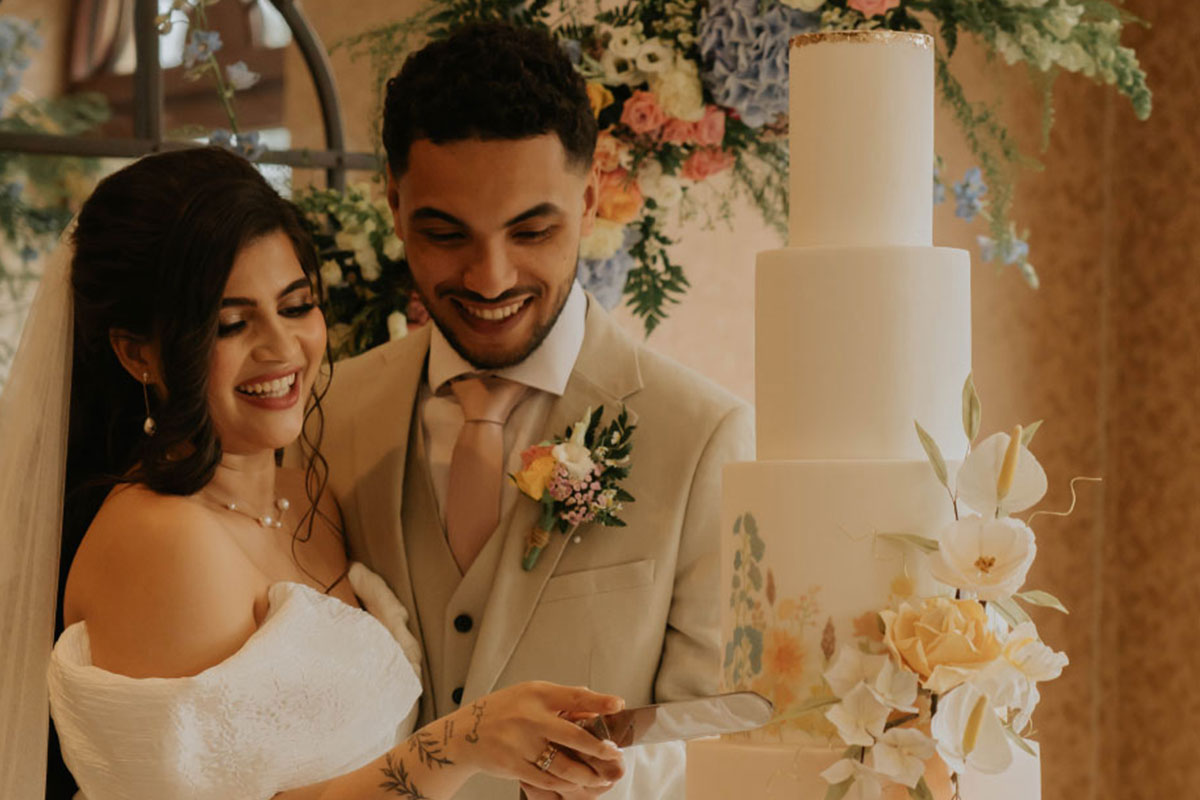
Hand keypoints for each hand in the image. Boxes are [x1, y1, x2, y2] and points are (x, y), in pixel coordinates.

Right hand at [445, 682, 624, 793]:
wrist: (464, 734)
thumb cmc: (502, 711)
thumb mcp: (529, 694)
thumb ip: (560, 699)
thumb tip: (592, 704)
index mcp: (536, 694)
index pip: (573, 696)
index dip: (598, 701)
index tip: (617, 704)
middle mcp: (529, 717)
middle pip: (572, 736)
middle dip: (599, 749)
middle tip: (614, 755)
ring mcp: (520, 743)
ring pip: (562, 765)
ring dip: (585, 775)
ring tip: (599, 778)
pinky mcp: (512, 765)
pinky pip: (546, 779)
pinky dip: (564, 785)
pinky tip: (574, 785)